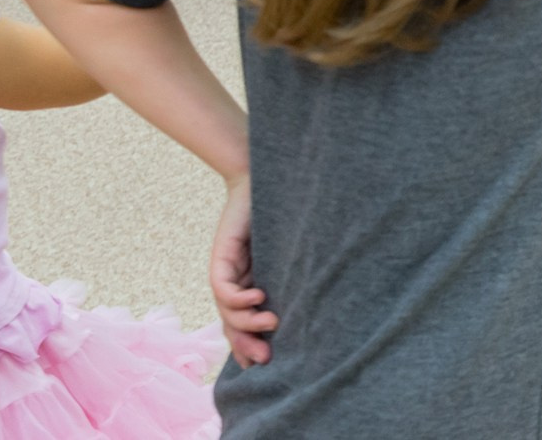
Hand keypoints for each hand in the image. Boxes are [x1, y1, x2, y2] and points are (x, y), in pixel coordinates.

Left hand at [211, 173, 275, 367]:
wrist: (268, 180)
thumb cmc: (286, 215)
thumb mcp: (291, 256)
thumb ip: (293, 278)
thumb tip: (320, 304)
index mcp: (251, 285)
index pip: (243, 324)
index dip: (249, 346)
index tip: (265, 362)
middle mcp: (234, 282)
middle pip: (232, 324)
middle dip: (246, 344)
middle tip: (266, 356)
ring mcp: (226, 271)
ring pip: (227, 311)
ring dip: (247, 322)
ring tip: (271, 321)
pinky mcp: (221, 257)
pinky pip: (223, 288)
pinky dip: (239, 297)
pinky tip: (259, 296)